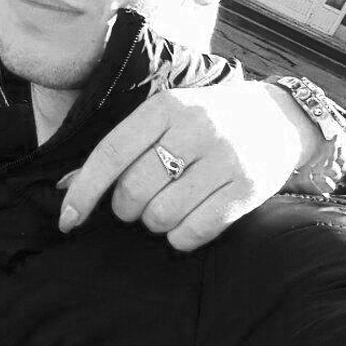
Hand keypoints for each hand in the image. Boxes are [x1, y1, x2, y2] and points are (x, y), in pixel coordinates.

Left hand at [56, 82, 319, 251]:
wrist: (279, 116)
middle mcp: (195, 127)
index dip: (84, 192)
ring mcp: (225, 157)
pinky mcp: (248, 187)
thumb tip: (66, 186)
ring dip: (155, 223)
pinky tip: (186, 226)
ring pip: (162, 215)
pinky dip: (181, 238)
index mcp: (165, 107)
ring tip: (167, 208)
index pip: (111, 153)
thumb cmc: (207, 120)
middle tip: (137, 204)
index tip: (67, 221)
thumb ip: (121, 149)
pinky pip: (196, 231)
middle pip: (134, 189)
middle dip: (126, 208)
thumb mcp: (164, 118)